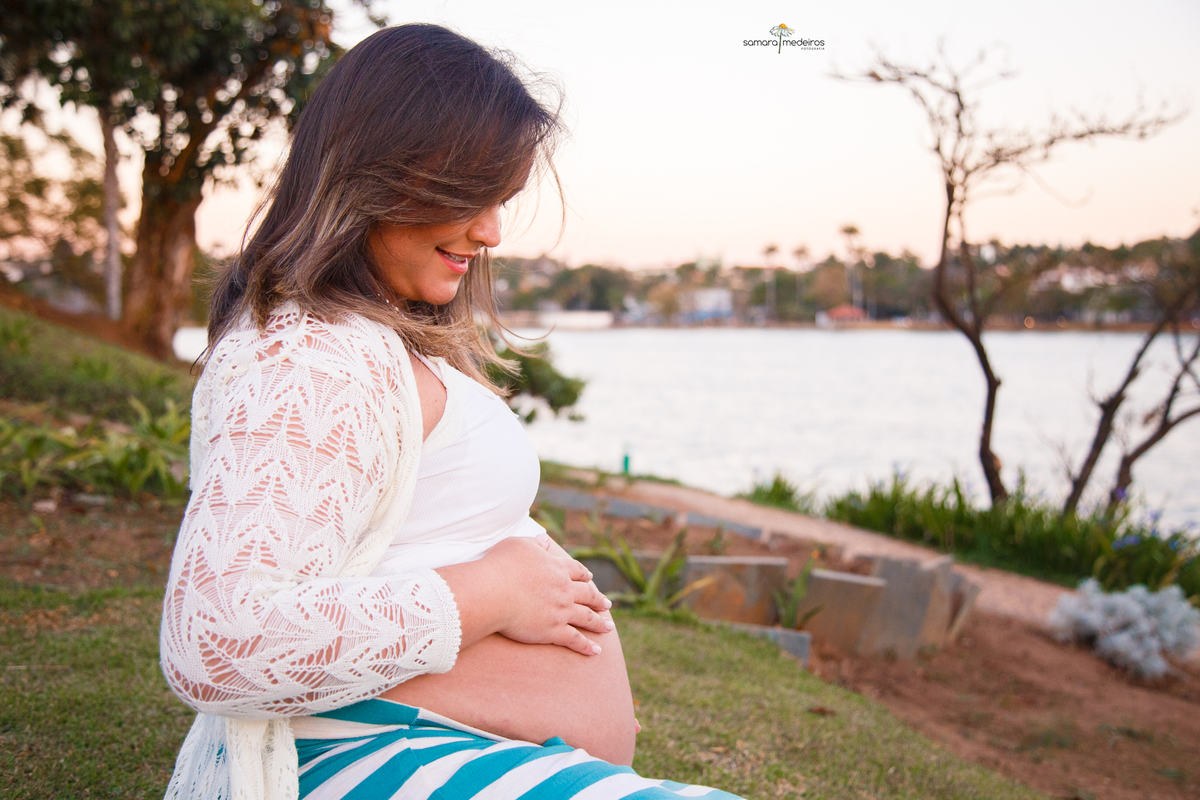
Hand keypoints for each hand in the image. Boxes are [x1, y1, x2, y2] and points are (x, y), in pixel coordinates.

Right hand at [486, 535, 613, 655]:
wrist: (494, 592)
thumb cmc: (501, 566)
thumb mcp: (518, 545)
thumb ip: (534, 543)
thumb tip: (545, 539)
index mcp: (556, 568)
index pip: (575, 571)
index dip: (584, 575)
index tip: (590, 579)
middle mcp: (563, 589)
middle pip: (586, 594)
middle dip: (598, 599)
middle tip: (607, 604)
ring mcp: (561, 611)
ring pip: (586, 617)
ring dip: (599, 623)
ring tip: (609, 627)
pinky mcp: (553, 631)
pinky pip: (575, 639)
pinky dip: (587, 646)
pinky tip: (596, 651)